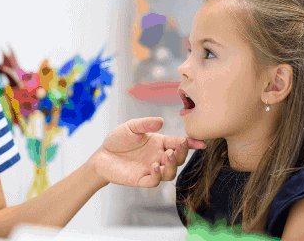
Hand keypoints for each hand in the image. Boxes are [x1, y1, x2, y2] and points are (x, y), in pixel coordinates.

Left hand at [89, 117, 205, 187]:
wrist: (102, 155)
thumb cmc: (118, 140)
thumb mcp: (131, 127)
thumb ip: (145, 124)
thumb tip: (161, 121)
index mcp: (159, 143)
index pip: (179, 143)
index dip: (191, 143)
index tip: (201, 143)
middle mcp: (158, 157)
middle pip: (178, 159)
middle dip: (181, 154)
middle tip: (176, 149)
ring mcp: (151, 169)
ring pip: (170, 173)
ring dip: (172, 165)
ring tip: (166, 156)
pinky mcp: (141, 179)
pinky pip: (155, 181)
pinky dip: (158, 175)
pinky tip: (155, 166)